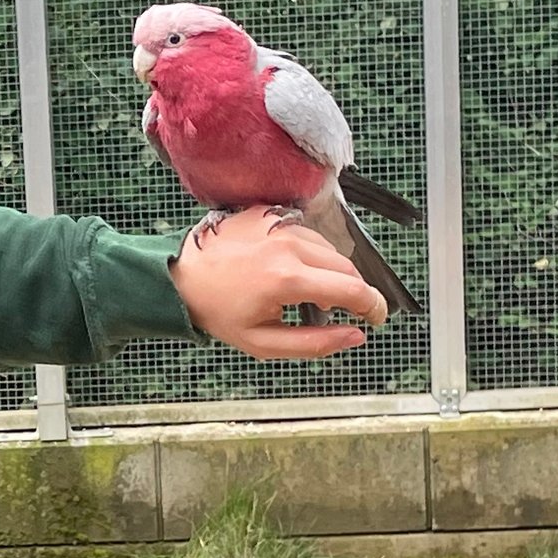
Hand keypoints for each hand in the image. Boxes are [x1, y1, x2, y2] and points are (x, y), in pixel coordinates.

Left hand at [169, 206, 387, 359]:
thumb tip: (355, 336)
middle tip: (346, 311)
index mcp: (287, 279)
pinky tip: (293, 269)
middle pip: (346, 267)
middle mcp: (287, 245)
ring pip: (329, 247)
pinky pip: (306, 232)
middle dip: (355, 291)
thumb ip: (315, 344)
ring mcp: (277, 225)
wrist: (180, 277)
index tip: (376, 318)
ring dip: (332, 271)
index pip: (352, 290)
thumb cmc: (218, 312)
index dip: (373, 307)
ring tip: (312, 293)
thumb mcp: (263, 343)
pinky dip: (311, 252)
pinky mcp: (268, 213)